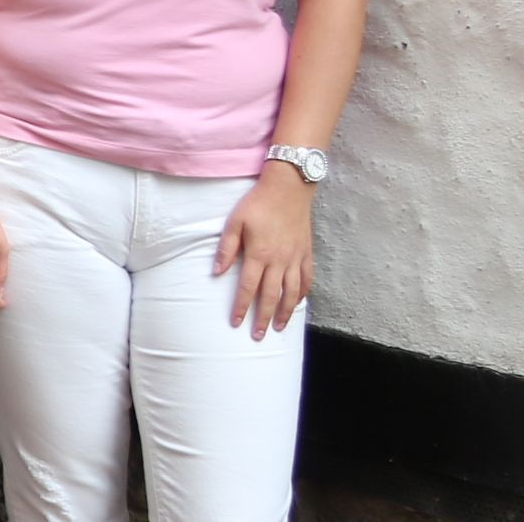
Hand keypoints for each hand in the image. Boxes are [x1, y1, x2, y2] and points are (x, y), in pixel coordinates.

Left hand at [214, 170, 316, 339]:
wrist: (289, 188)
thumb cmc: (257, 204)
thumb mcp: (234, 222)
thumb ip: (226, 248)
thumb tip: (216, 272)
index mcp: (259, 254)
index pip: (247, 288)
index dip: (241, 307)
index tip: (235, 323)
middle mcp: (280, 261)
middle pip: (271, 296)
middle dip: (264, 318)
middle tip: (258, 336)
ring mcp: (296, 258)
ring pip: (292, 293)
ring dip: (286, 312)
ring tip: (280, 328)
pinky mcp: (307, 253)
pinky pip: (307, 280)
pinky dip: (303, 294)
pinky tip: (298, 303)